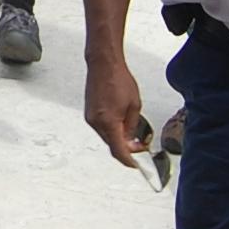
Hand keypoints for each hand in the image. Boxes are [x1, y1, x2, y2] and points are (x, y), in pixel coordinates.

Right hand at [84, 53, 147, 168]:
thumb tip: (131, 139)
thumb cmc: (118, 79)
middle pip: (111, 145)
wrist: (103, 64)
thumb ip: (132, 126)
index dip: (128, 160)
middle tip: (139, 145)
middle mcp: (96, 122)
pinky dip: (111, 129)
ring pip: (106, 136)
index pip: (118, 151)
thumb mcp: (134, 105)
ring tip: (132, 130)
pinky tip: (120, 122)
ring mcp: (90, 117)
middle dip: (125, 148)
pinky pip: (101, 127)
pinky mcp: (89, 112)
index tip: (136, 164)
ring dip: (118, 137)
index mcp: (109, 122)